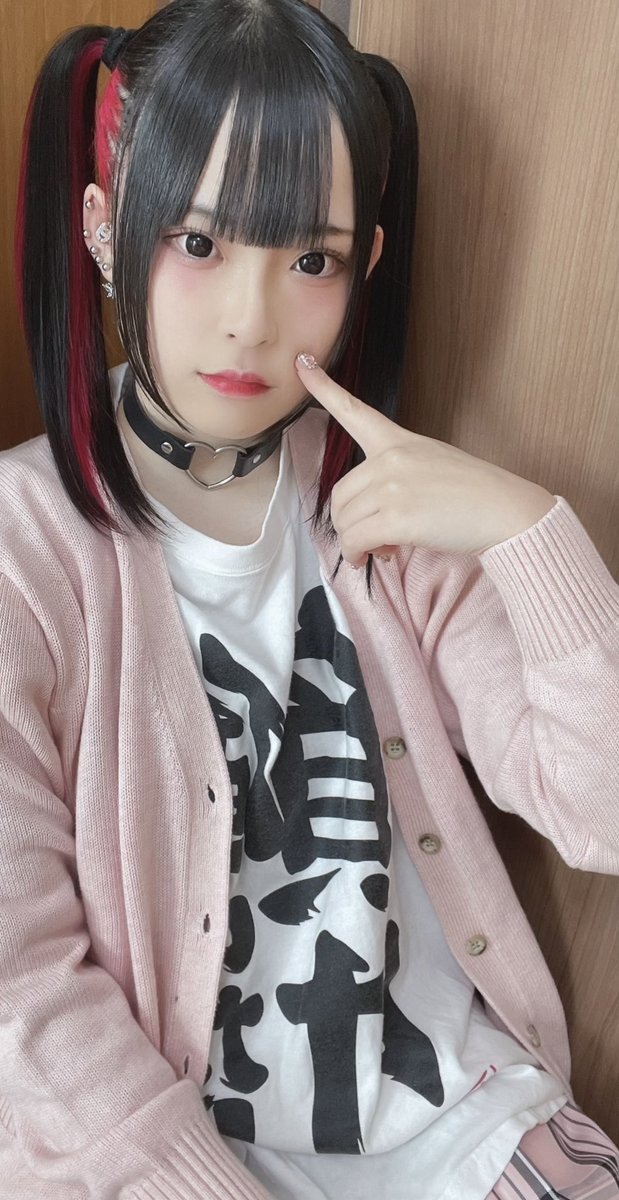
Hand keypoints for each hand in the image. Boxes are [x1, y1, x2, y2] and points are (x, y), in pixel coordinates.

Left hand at [295, 354, 555, 564]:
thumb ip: (396, 481)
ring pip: (344, 522)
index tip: (302, 363)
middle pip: (339, 494)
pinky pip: (356, 541)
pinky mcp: (398, 517)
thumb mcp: (433, 467)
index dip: (324, 387)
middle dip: (349, 524)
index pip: (355, 411)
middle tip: (374, 539)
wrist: (506, 511)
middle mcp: (391, 458)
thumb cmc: (474, 496)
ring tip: (384, 550)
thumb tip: (373, 524)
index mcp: (399, 441)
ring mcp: (393, 486)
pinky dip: (360, 556)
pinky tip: (379, 559)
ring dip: (357, 544)